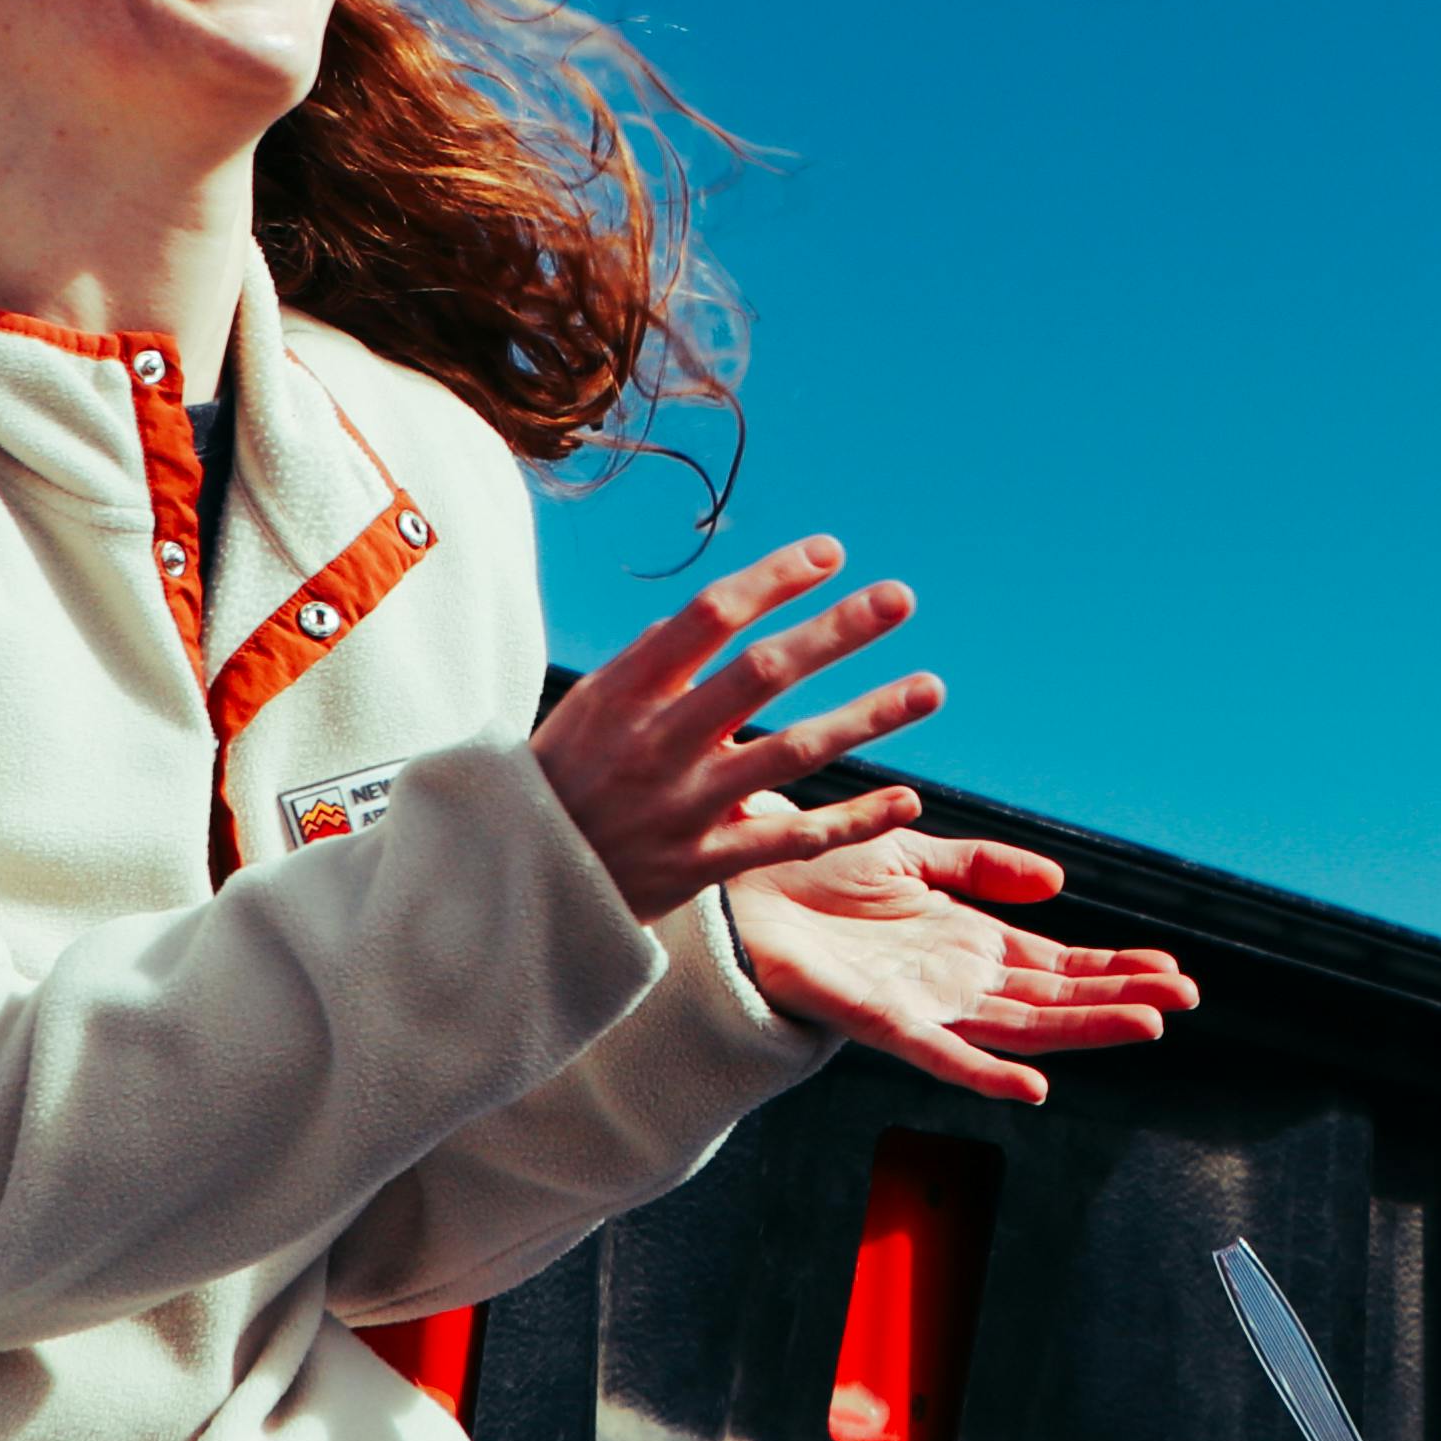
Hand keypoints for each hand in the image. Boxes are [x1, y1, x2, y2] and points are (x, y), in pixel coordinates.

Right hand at [530, 537, 940, 924]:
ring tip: (932, 687)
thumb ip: (653, 662)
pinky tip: (908, 800)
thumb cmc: (559, 782)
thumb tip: (718, 609)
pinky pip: (791, 841)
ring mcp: (682, 808)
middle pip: (762, 674)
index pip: (708, 618)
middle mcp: (655, 744)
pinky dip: (853, 822)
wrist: (509, 889)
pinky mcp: (702, 866)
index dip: (772, 580)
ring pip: (792, 753)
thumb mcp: (587, 709)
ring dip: (869, 717)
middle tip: (900, 597)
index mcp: (623, 693)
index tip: (831, 551)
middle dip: (837, 631)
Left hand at [720, 808, 1203, 1103]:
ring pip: (1017, 1027)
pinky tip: (1035, 1088)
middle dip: (1119, 998)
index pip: (1056, 963)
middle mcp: (950, 981)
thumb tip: (1058, 883)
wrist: (728, 891)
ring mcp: (919, 1005)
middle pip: (1053, 998)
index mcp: (962, 942)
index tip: (1172, 971)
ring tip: (1147, 1025)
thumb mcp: (908, 853)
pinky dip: (985, 1076)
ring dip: (1082, 1029)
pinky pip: (938, 1056)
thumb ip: (981, 866)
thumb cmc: (806, 874)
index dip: (1113, 967)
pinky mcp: (875, 1021)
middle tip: (1186, 999)